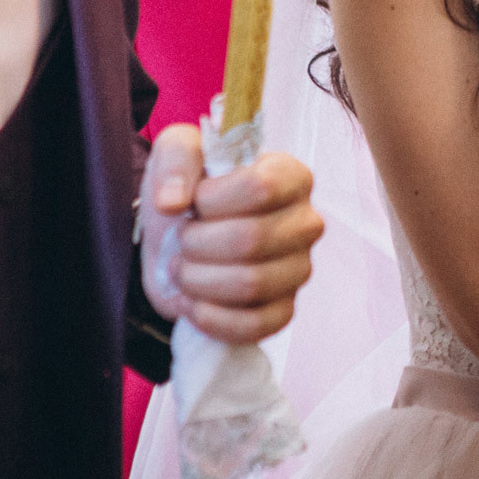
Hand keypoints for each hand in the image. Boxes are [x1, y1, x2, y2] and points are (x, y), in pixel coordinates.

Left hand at [139, 125, 323, 344]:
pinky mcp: (284, 310)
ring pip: (251, 285)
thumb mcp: (176, 153)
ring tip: (183, 269)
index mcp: (292, 176)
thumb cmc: (188, 190)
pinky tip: (194, 303)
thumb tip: (173, 201)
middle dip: (197, 244)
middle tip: (181, 241)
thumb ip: (176, 160)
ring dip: (199, 281)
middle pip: (251, 240)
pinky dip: (211, 318)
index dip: (214, 199)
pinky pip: (255, 326)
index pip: (263, 187)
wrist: (177, 239)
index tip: (195, 201)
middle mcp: (306, 222)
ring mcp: (299, 269)